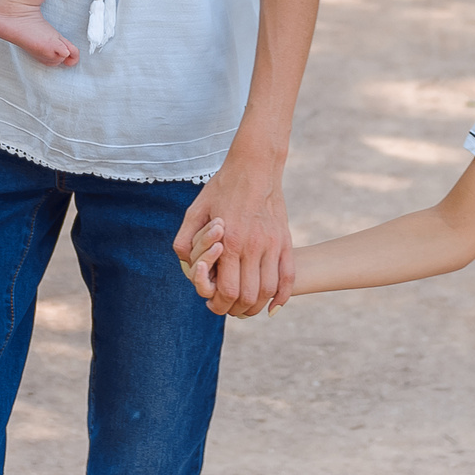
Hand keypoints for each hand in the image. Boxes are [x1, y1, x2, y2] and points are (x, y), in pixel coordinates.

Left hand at [173, 162, 291, 317]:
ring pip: (268, 290)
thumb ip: (185, 239)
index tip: (212, 304)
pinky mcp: (285, 240)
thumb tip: (188, 266)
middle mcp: (253, 245)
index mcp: (230, 240)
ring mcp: (272, 243)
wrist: (255, 166)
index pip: (227, 290)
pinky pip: (288, 277)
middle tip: (227, 308)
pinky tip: (272, 307)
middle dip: (235, 309)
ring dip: (256, 306)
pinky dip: (282, 297)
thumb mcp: (195, 210)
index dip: (219, 304)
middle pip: (248, 296)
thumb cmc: (222, 187)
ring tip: (245, 307)